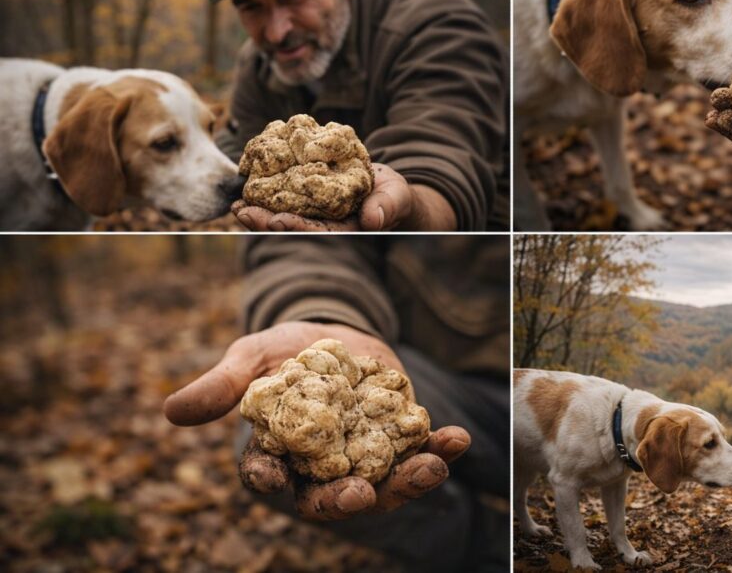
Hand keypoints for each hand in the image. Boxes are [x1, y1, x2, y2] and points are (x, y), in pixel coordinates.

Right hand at [163, 321, 470, 519]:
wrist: (337, 334)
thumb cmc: (285, 350)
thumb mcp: (253, 358)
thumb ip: (223, 386)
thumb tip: (171, 411)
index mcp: (277, 454)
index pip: (267, 476)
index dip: (270, 479)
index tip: (278, 479)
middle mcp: (322, 468)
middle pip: (330, 496)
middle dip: (347, 500)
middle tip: (361, 495)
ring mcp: (365, 457)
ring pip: (383, 483)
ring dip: (408, 481)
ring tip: (431, 467)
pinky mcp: (399, 440)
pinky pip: (420, 451)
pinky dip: (440, 449)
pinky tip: (457, 439)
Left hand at [232, 164, 455, 230]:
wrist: (384, 184)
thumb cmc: (393, 194)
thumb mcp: (396, 196)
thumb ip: (388, 206)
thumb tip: (373, 221)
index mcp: (344, 229)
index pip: (317, 231)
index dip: (296, 227)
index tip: (277, 221)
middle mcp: (323, 223)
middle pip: (291, 225)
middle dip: (265, 221)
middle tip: (242, 213)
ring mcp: (312, 212)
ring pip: (280, 213)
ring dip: (257, 210)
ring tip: (234, 205)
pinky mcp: (304, 196)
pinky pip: (281, 195)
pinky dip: (263, 192)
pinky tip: (242, 188)